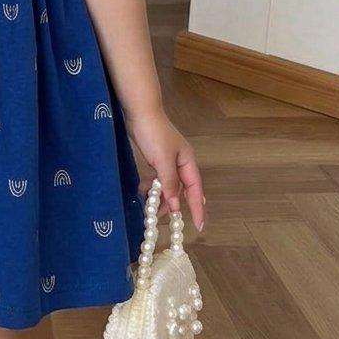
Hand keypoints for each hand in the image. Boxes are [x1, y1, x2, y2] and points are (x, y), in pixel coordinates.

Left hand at [123, 108, 205, 231]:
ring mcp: (167, 160)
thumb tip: (176, 206)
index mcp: (188, 162)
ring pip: (167, 185)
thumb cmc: (154, 134)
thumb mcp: (163, 160)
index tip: (198, 226)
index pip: (195, 190)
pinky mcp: (155, 158)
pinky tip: (143, 192)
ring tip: (151, 210)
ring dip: (161, 197)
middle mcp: (180, 163)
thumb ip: (169, 183)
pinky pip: (156, 178)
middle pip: (181, 189)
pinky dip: (151, 186)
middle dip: (175, 204)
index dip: (197, 208)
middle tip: (168, 221)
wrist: (139, 111)